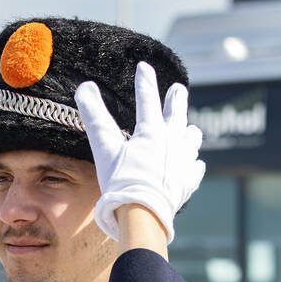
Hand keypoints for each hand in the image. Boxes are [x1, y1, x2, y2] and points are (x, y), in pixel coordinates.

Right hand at [74, 61, 204, 242]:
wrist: (143, 214)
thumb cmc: (122, 181)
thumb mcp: (104, 147)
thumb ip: (94, 116)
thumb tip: (84, 87)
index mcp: (152, 131)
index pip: (148, 99)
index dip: (145, 81)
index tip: (144, 67)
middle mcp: (173, 142)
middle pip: (176, 115)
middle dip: (176, 100)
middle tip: (178, 89)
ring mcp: (183, 163)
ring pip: (190, 140)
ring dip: (189, 132)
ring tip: (191, 128)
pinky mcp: (187, 183)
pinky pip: (195, 169)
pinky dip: (194, 164)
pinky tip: (195, 164)